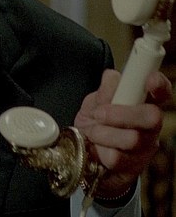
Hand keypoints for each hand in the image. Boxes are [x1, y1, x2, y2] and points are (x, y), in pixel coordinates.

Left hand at [74, 69, 172, 197]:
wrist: (83, 156)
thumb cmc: (95, 125)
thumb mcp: (94, 105)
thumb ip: (104, 93)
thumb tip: (112, 76)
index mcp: (142, 105)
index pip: (161, 93)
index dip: (160, 85)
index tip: (150, 79)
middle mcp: (149, 126)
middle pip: (153, 117)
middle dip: (124, 114)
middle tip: (100, 114)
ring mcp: (144, 148)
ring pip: (133, 139)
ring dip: (104, 134)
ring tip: (92, 132)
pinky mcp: (133, 167)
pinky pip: (117, 158)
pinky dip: (99, 151)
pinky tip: (95, 148)